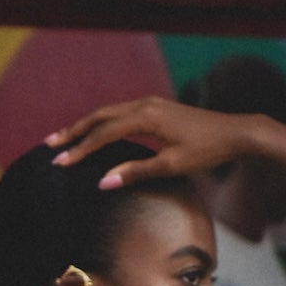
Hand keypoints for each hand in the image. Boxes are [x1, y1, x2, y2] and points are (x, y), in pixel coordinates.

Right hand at [48, 97, 285, 188]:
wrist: (235, 132)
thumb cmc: (206, 150)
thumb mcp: (171, 165)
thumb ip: (136, 171)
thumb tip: (104, 182)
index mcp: (145, 117)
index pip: (103, 134)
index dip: (80, 149)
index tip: (60, 163)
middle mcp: (144, 105)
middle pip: (99, 117)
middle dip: (74, 131)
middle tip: (50, 145)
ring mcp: (150, 104)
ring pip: (108, 112)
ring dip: (86, 125)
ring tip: (65, 137)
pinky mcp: (156, 108)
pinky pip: (120, 112)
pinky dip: (102, 122)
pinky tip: (96, 131)